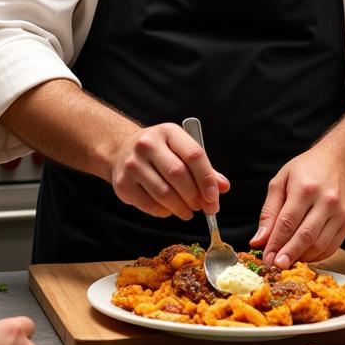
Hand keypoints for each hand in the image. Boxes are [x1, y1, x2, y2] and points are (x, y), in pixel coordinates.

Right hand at [109, 122, 229, 219]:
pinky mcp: (123, 184)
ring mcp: (133, 164)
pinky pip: (149, 205)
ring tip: (188, 212)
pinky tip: (169, 210)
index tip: (214, 197)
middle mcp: (148, 144)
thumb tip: (222, 187)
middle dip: (195, 196)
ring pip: (164, 193)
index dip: (207, 179)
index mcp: (168, 132)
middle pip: (178, 174)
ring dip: (181, 208)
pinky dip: (164, 212)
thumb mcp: (181, 150)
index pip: (194, 155)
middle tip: (203, 208)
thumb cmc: (159, 152)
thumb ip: (203, 168)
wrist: (121, 150)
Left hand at [249, 147, 344, 266]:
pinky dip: (316, 256)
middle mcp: (325, 201)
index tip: (266, 256)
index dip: (276, 243)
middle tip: (276, 265)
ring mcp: (339, 213)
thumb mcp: (280, 181)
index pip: (287, 222)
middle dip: (288, 254)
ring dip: (301, 257)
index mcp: (305, 188)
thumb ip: (269, 212)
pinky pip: (331, 247)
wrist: (338, 162)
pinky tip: (304, 255)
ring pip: (319, 245)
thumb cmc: (307, 169)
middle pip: (305, 236)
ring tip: (288, 260)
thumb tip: (259, 239)